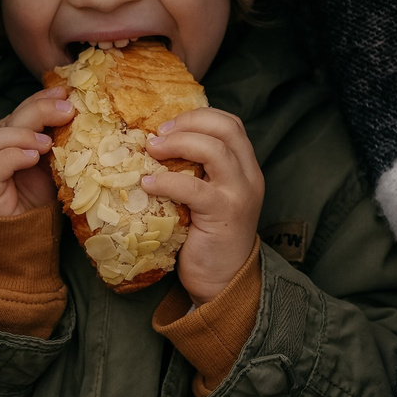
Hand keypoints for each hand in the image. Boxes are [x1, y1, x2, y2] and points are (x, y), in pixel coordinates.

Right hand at [0, 89, 71, 217]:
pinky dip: (12, 157)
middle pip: (4, 122)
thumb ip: (49, 142)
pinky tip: (33, 158)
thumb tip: (70, 110)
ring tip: (47, 144)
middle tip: (66, 110)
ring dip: (22, 135)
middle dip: (37, 111)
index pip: (15, 113)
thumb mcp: (47, 167)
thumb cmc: (35, 207)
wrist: (22, 246)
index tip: (64, 93)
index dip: (38, 100)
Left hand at [143, 108, 265, 302]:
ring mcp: (239, 194)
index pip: (230, 123)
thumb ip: (197, 171)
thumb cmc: (208, 238)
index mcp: (246, 167)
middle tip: (157, 135)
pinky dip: (166, 180)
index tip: (168, 126)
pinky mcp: (224, 214)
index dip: (198, 116)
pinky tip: (147, 184)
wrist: (224, 280)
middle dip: (187, 124)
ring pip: (214, 150)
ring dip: (177, 144)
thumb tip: (156, 145)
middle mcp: (249, 176)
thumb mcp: (208, 196)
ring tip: (150, 152)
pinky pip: (193, 187)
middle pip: (225, 128)